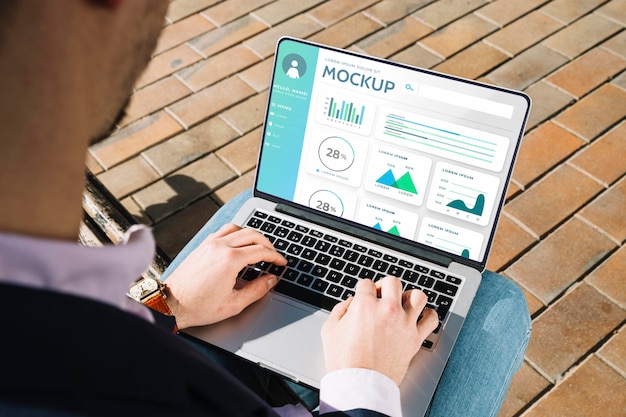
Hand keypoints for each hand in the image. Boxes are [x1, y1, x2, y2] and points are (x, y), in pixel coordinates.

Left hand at [164, 224, 285, 328]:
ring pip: (237, 228)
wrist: (171, 304)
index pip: (261, 251)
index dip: (275, 256)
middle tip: (274, 254)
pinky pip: (223, 231)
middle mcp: (220, 247)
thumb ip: (257, 290)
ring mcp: (209, 244)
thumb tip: (271, 280)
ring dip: (251, 235)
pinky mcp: (202, 245)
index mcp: (230, 260)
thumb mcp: (234, 304)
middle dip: (267, 243)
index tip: (281, 262)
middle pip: (252, 234)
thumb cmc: (198, 306)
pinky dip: (235, 234)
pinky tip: (238, 244)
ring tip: (259, 246)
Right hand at [321, 276, 438, 385]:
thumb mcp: (330, 329)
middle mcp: (387, 309)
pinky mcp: (416, 338)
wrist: (360, 384)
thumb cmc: (344, 361)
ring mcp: (404, 323)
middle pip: (393, 282)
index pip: (367, 283)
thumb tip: (350, 302)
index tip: (363, 297)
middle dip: (385, 287)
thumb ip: (340, 309)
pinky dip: (428, 316)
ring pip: (417, 295)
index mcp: (365, 305)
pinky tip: (420, 318)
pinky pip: (432, 319)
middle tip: (382, 296)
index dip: (363, 290)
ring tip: (402, 305)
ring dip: (409, 297)